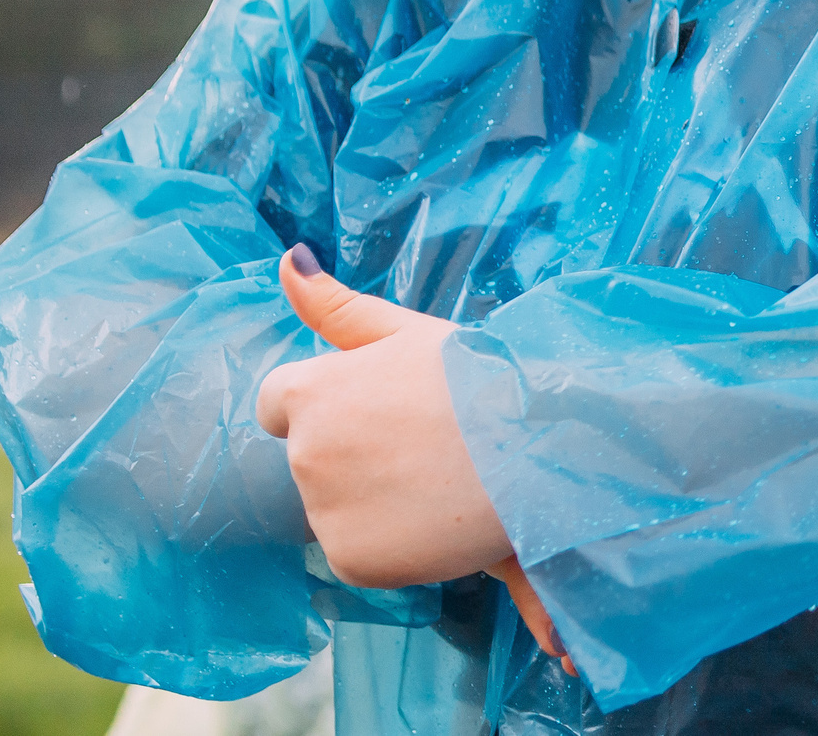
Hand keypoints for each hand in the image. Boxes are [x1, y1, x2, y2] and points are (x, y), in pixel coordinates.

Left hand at [258, 246, 574, 674]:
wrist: (539, 447)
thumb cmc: (480, 378)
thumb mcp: (408, 331)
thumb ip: (337, 305)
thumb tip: (289, 258)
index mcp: (311, 391)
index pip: (278, 404)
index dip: (330, 405)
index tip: (381, 408)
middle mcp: (305, 453)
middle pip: (315, 458)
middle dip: (356, 454)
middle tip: (425, 444)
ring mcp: (325, 511)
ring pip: (339, 507)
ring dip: (375, 500)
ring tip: (440, 483)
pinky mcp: (354, 560)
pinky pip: (362, 551)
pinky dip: (394, 544)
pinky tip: (439, 521)